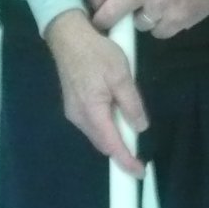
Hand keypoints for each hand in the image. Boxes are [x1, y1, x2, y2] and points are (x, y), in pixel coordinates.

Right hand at [44, 10, 147, 177]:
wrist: (68, 35)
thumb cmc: (96, 52)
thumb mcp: (121, 74)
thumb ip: (132, 104)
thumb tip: (140, 128)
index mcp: (92, 112)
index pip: (111, 146)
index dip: (126, 161)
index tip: (139, 173)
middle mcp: (79, 117)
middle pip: (103, 143)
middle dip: (120, 150)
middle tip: (140, 152)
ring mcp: (73, 111)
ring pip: (97, 134)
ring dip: (113, 136)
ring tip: (130, 129)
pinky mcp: (72, 103)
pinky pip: (91, 123)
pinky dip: (105, 126)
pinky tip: (115, 115)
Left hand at [88, 0, 208, 39]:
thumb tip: (99, 0)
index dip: (97, 1)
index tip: (96, 8)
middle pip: (112, 10)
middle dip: (104, 20)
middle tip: (103, 24)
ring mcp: (162, 6)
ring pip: (137, 25)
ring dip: (141, 21)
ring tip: (154, 9)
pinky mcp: (175, 21)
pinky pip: (157, 33)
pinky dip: (160, 27)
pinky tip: (167, 15)